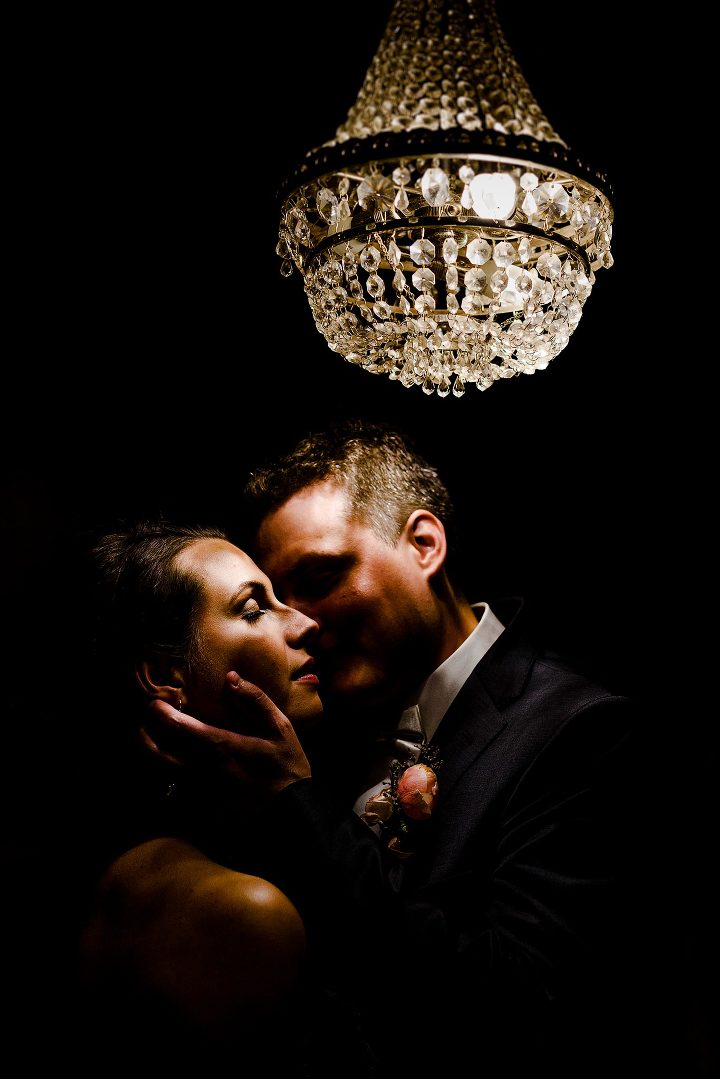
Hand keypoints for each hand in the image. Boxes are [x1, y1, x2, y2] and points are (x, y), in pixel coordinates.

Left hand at [141, 672, 311, 801]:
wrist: (294, 814)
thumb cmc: (287, 767)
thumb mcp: (281, 728)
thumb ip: (255, 700)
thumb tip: (230, 677)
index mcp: (223, 747)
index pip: (181, 728)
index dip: (161, 714)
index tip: (155, 703)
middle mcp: (206, 770)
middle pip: (160, 753)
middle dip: (144, 734)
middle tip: (143, 722)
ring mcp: (202, 792)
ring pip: (163, 774)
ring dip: (150, 754)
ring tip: (148, 740)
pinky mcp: (202, 810)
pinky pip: (173, 794)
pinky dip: (164, 779)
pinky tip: (167, 768)